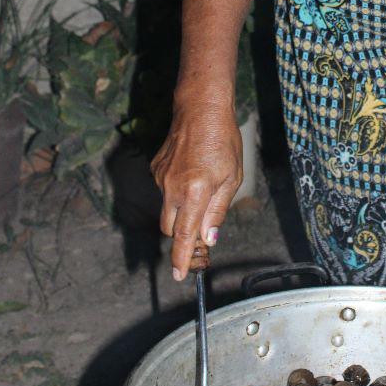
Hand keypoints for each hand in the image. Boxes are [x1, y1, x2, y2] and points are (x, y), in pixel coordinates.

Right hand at [150, 99, 242, 280]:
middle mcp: (173, 188)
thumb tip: (209, 238)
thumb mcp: (231, 178)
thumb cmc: (222, 141)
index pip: (184, 235)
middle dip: (183, 235)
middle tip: (200, 232)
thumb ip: (217, 210)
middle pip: (171, 228)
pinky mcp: (155, 169)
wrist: (200, 109)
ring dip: (182, 209)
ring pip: (168, 208)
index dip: (181, 258)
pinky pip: (165, 189)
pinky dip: (177, 190)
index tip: (179, 276)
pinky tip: (192, 170)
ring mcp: (160, 178)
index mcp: (195, 192)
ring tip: (203, 184)